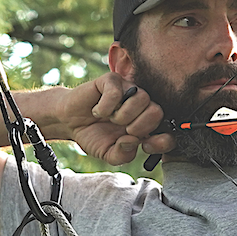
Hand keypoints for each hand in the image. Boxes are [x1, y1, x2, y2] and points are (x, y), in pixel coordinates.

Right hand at [59, 74, 176, 166]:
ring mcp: (128, 90)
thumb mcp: (108, 154)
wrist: (69, 121)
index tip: (145, 146)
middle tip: (123, 129)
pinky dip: (105, 107)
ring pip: (142, 99)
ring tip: (110, 118)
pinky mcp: (112, 80)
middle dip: (139, 126)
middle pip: (157, 112)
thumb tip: (133, 143)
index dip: (161, 141)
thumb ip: (123, 155)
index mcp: (145, 125)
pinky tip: (97, 110)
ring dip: (122, 115)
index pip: (168, 132)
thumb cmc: (93, 135)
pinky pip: (117, 92)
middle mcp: (141, 106)